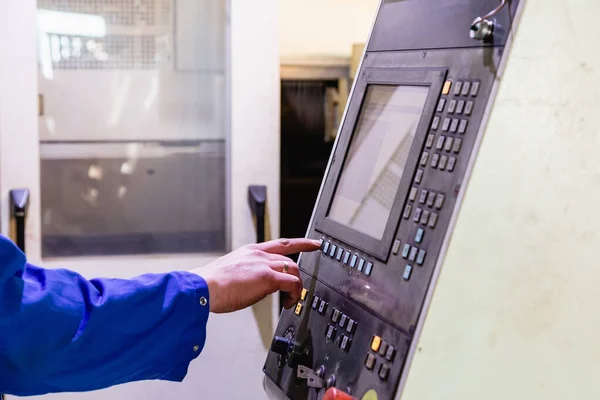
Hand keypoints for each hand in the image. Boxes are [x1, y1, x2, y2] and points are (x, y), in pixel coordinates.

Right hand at [195, 238, 320, 312]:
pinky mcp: (267, 278)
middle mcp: (259, 254)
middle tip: (296, 290)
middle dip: (298, 275)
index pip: (281, 243)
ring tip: (289, 301)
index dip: (301, 243)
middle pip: (290, 259)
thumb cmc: (209, 285)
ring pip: (294, 270)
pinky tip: (288, 303)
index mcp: (250, 251)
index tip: (314, 243)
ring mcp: (264, 264)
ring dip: (296, 287)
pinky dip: (294, 294)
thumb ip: (246, 274)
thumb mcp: (230, 272)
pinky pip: (292, 283)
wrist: (202, 287)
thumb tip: (253, 286)